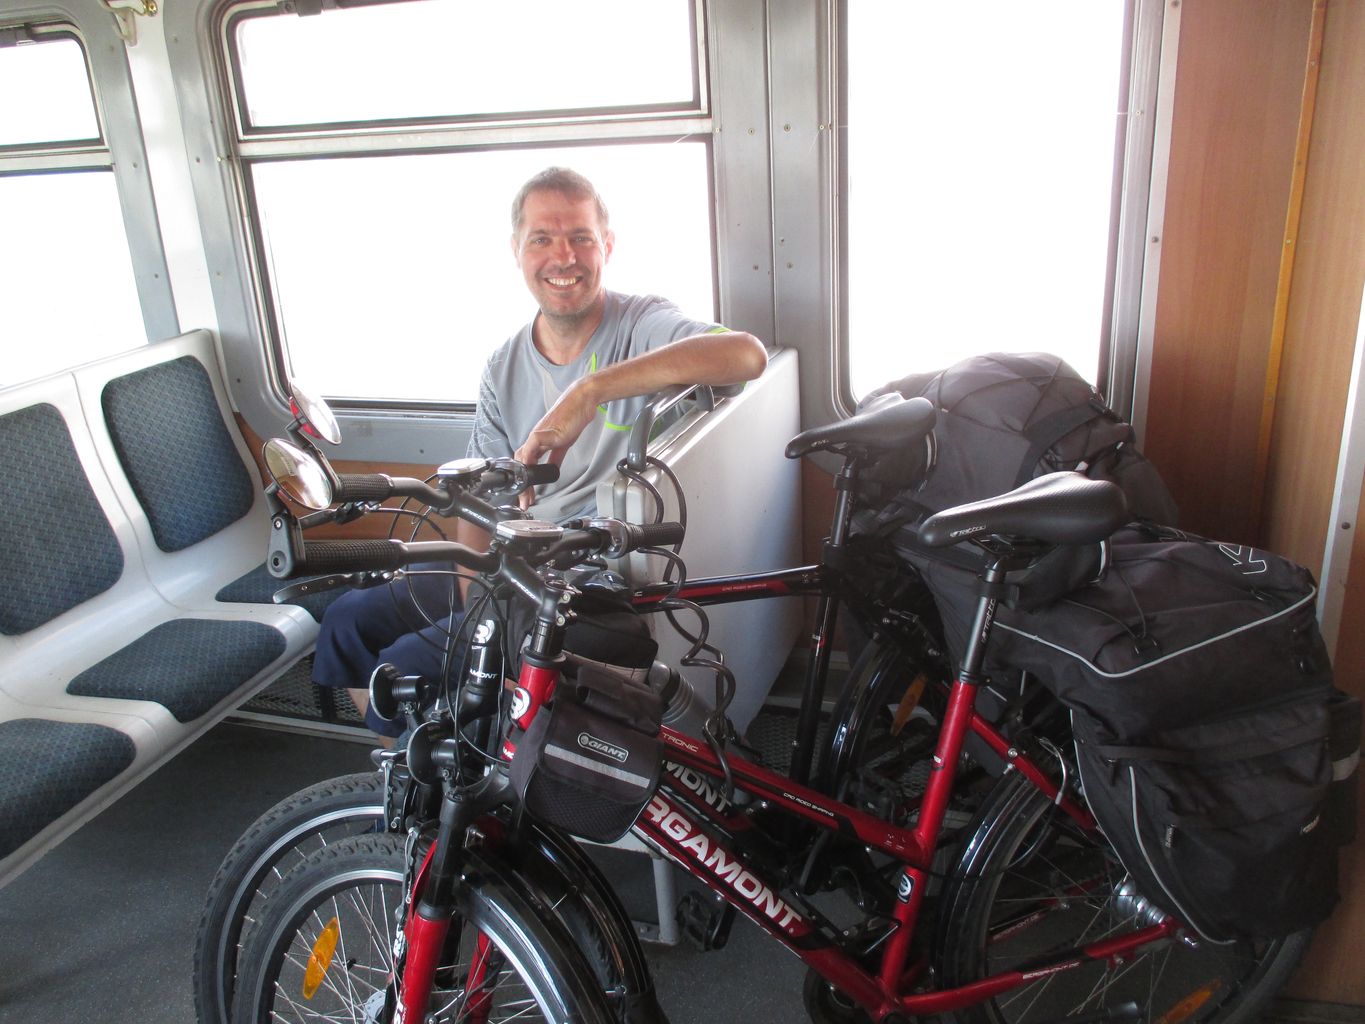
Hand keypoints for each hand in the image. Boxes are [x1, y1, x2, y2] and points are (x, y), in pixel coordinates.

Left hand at [512, 381, 596, 508]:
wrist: (581, 401)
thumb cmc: (573, 418)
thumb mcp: (563, 443)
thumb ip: (555, 457)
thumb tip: (552, 470)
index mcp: (538, 443)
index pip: (525, 465)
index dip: (525, 482)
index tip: (528, 496)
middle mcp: (534, 440)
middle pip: (520, 465)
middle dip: (521, 486)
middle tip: (525, 501)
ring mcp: (538, 436)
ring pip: (523, 459)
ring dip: (524, 479)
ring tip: (527, 494)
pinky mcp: (545, 432)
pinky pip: (532, 447)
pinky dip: (528, 460)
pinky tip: (529, 473)